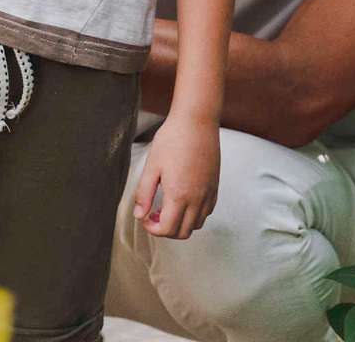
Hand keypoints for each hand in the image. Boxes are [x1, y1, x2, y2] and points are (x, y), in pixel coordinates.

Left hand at [131, 112, 219, 239]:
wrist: (196, 123)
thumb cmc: (172, 140)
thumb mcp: (152, 166)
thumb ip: (144, 193)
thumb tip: (139, 215)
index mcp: (179, 195)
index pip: (168, 229)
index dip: (153, 230)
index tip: (144, 218)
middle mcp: (197, 199)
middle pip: (183, 232)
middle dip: (166, 230)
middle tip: (153, 215)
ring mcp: (209, 195)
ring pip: (197, 225)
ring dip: (181, 224)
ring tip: (166, 208)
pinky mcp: (215, 188)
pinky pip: (206, 213)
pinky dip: (194, 215)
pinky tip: (182, 200)